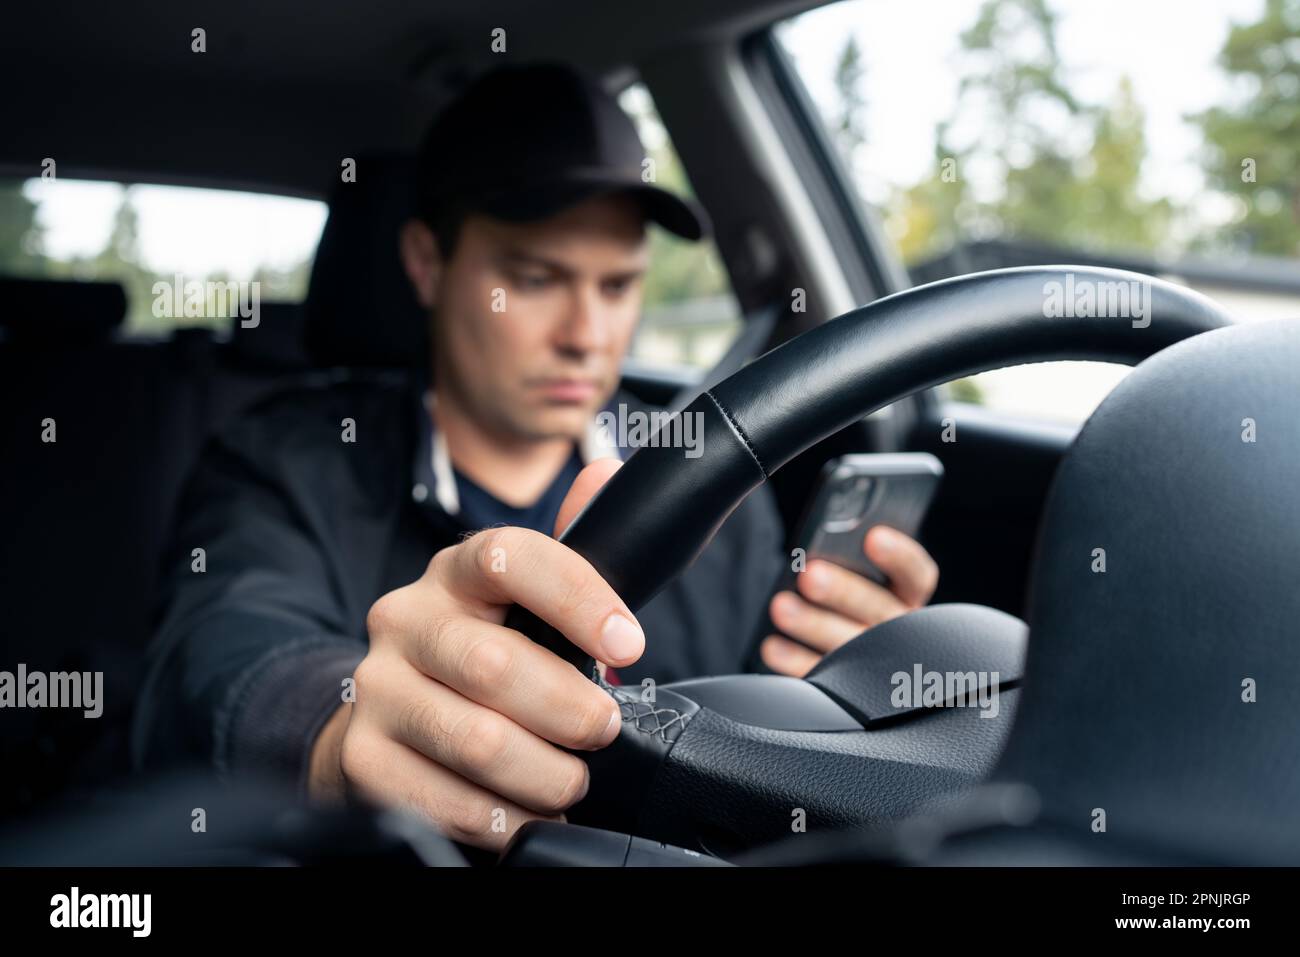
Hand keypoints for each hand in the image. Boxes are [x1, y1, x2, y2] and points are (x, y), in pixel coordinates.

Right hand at [309, 460, 635, 850]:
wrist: (389, 716)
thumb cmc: (483, 654)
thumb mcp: (525, 600)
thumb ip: (571, 549)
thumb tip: (605, 474)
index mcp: (455, 572)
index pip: (509, 557)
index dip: (579, 598)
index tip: (630, 643)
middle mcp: (406, 619)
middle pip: (497, 666)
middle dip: (571, 709)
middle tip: (604, 729)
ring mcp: (376, 688)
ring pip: (476, 741)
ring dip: (544, 773)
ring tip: (571, 779)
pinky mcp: (363, 756)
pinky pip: (446, 800)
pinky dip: (503, 818)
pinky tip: (526, 813)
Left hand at [760, 525, 938, 676]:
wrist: (834, 655)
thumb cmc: (841, 595)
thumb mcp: (852, 573)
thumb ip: (847, 558)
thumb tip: (820, 549)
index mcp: (906, 595)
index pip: (916, 574)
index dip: (899, 557)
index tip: (873, 537)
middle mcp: (898, 630)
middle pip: (879, 609)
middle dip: (843, 591)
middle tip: (810, 575)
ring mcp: (874, 663)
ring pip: (851, 647)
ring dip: (815, 625)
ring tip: (781, 606)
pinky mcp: (845, 691)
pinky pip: (824, 678)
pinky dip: (796, 661)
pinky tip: (773, 645)